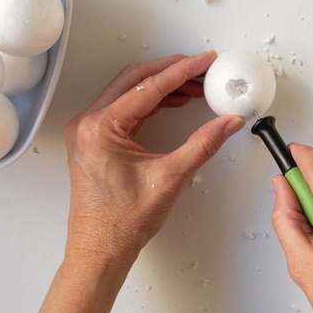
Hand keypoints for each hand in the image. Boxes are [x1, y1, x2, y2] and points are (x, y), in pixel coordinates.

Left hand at [0, 51, 243, 312]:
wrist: (99, 250)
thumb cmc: (121, 223)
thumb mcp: (170, 178)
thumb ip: (202, 144)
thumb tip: (226, 122)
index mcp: (101, 129)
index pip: (148, 88)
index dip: (182, 72)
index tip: (204, 62)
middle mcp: (88, 124)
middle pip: (135, 81)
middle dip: (171, 72)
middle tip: (201, 68)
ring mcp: (87, 131)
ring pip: (127, 92)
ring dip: (160, 86)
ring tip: (194, 86)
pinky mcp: (92, 140)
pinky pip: (122, 108)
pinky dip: (148, 102)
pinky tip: (172, 103)